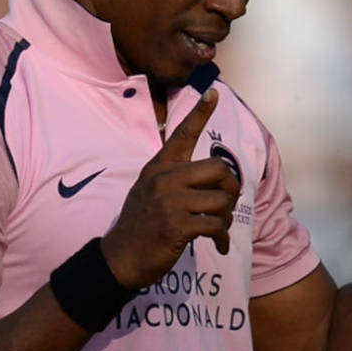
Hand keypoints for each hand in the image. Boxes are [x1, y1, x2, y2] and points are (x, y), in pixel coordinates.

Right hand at [101, 89, 240, 289]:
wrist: (121, 257)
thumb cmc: (142, 224)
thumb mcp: (150, 191)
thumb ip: (175, 179)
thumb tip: (215, 178)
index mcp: (159, 167)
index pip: (182, 134)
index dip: (200, 113)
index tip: (213, 93)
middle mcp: (164, 179)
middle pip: (219, 169)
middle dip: (230, 189)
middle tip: (224, 203)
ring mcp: (170, 202)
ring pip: (222, 200)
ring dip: (226, 217)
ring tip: (218, 227)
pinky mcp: (177, 226)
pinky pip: (216, 224)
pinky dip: (221, 236)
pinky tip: (217, 243)